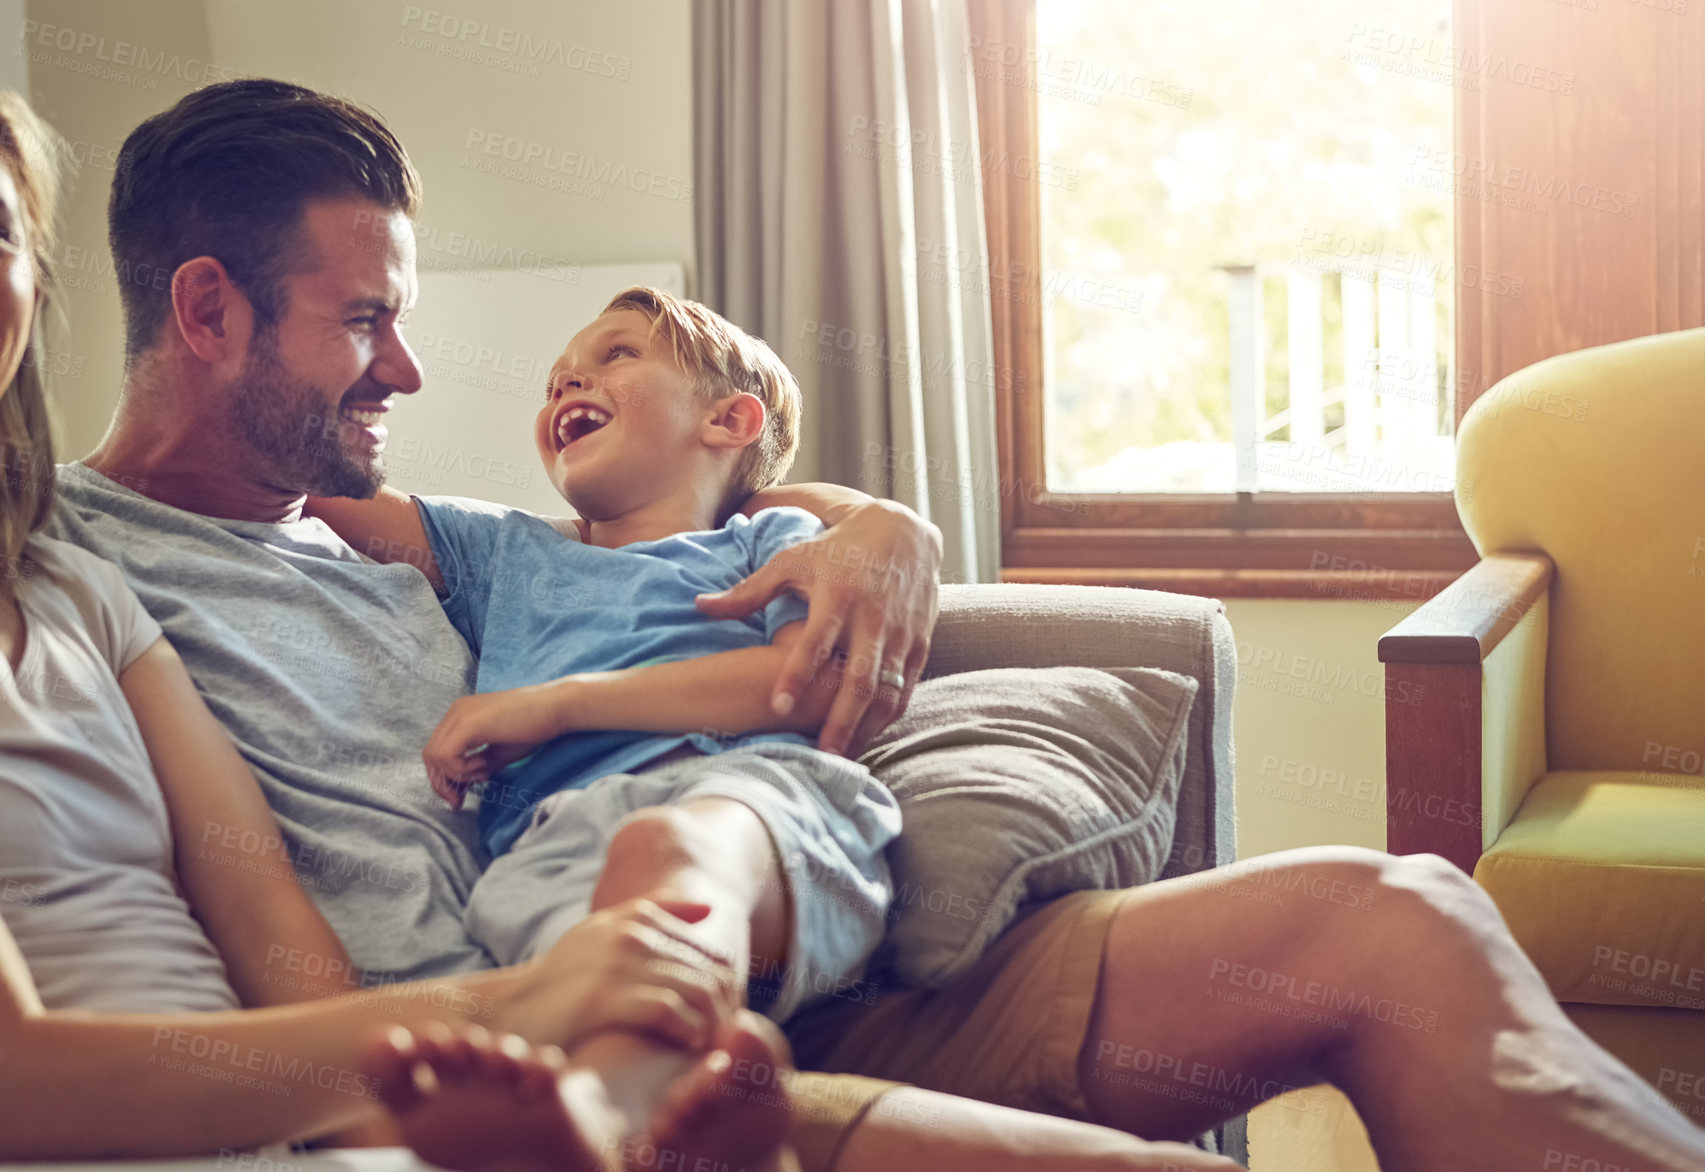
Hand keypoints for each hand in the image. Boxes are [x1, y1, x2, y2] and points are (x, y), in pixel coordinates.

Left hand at [422, 684, 567, 805]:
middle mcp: (455, 712)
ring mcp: (459, 715)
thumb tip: (463, 786)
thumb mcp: (499, 752)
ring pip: (434, 757)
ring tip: (484, 774)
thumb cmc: (535, 727)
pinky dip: (461, 770)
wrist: (557, 708)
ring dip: (456, 775)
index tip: (460, 796)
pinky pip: (446, 756)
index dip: (444, 778)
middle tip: (459, 800)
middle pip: (429, 755)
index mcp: (461, 715)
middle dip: (442, 783)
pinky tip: (484, 768)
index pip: (437, 751)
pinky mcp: (468, 723)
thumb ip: (477, 765)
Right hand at [494, 897, 740, 1052]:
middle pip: (711, 971)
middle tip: (728, 1042)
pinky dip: (688, 1030)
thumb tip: (710, 906)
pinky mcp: (600, 998)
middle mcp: (630, 933)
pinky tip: (687, 1046)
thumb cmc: (561, 979)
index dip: (731, 990)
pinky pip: (668, 1010)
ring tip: (711, 1049)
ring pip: (696, 989)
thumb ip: (654, 914)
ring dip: (714, 1023)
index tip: (729, 1022)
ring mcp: (615, 963)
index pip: (712, 951)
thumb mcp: (602, 934)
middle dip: (728, 1010)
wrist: (506, 1010)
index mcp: (637, 918)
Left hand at [696, 499, 940, 756]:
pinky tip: (867, 737)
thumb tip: (699, 606)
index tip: (776, 706)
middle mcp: (873, 617)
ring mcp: (901, 633)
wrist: (904, 533)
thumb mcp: (792, 561)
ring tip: (841, 759)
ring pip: (887, 691)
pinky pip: (906, 688)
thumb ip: (749, 592)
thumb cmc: (837, 550)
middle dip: (840, 720)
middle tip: (820, 756)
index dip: (797, 674)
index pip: (815, 642)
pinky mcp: (920, 643)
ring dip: (866, 728)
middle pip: (858, 679)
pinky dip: (888, 716)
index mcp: (838, 596)